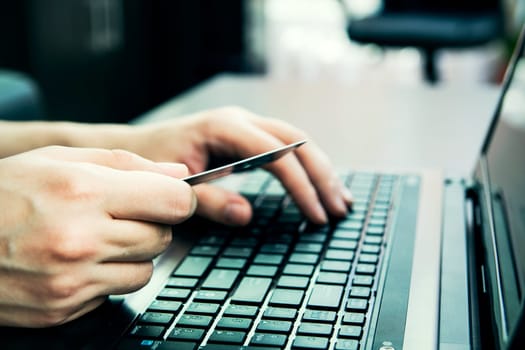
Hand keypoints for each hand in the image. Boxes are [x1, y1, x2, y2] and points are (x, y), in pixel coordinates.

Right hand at [0, 146, 195, 326]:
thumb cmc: (2, 194)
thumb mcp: (58, 159)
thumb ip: (126, 163)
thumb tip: (177, 174)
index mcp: (84, 191)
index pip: (174, 201)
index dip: (178, 198)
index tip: (169, 197)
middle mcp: (81, 239)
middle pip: (163, 237)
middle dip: (152, 224)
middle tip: (121, 215)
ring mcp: (72, 280)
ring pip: (145, 270)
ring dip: (132, 254)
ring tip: (96, 238)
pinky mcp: (64, 308)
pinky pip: (114, 293)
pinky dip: (106, 277)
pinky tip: (76, 261)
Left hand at [126, 106, 352, 224]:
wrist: (137, 146)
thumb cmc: (151, 163)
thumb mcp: (175, 185)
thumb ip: (209, 200)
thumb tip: (247, 214)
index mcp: (223, 127)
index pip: (276, 155)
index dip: (301, 186)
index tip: (316, 214)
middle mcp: (241, 120)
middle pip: (297, 142)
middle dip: (321, 177)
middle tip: (339, 210)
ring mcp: (246, 125)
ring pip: (298, 142)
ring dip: (321, 171)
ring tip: (341, 200)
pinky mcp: (248, 136)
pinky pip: (287, 147)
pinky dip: (307, 167)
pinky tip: (321, 184)